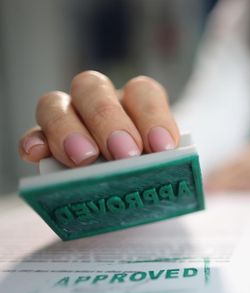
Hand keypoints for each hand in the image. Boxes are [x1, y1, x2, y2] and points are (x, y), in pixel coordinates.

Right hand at [18, 71, 178, 166]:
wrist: (135, 195)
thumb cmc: (152, 175)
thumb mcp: (164, 169)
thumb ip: (163, 165)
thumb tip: (163, 171)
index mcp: (136, 103)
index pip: (142, 92)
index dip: (152, 115)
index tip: (163, 147)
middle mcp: (100, 103)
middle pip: (94, 88)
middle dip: (109, 119)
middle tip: (125, 154)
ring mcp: (69, 118)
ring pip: (55, 105)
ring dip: (69, 130)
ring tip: (84, 159)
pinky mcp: (45, 142)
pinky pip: (34, 136)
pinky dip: (35, 142)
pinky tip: (39, 155)